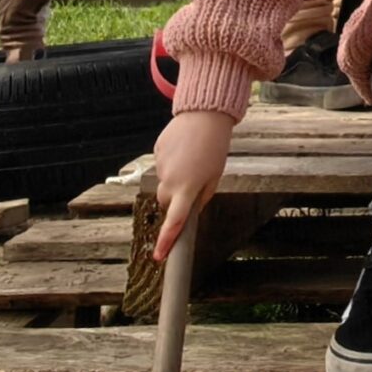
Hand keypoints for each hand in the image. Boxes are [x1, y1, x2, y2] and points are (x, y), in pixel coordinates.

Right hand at [153, 108, 234, 261]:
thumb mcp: (215, 175)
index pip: (174, 222)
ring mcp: (161, 166)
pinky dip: (171, 163)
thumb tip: (191, 209)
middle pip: (166, 201)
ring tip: (191, 159)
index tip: (158, 257)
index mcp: (187, 189)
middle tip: (193, 183)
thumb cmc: (215, 146)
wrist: (204, 114)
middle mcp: (170, 180)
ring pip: (164, 183)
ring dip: (174, 179)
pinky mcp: (156, 152)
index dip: (166, 241)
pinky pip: (162, 165)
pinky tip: (183, 149)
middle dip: (176, 200)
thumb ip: (202, 196)